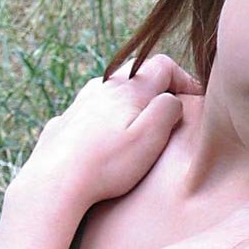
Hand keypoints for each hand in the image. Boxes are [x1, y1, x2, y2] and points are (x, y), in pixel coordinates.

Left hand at [11, 54, 202, 211]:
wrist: (53, 184)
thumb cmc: (106, 165)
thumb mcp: (150, 138)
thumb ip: (168, 110)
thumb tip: (174, 99)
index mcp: (127, 89)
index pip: (163, 65)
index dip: (184, 78)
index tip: (195, 100)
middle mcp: (101, 89)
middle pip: (136, 75)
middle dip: (158, 90)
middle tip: (171, 114)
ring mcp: (79, 105)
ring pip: (111, 93)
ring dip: (130, 105)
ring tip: (139, 131)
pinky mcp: (65, 124)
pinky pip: (91, 114)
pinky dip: (107, 121)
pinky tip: (108, 145)